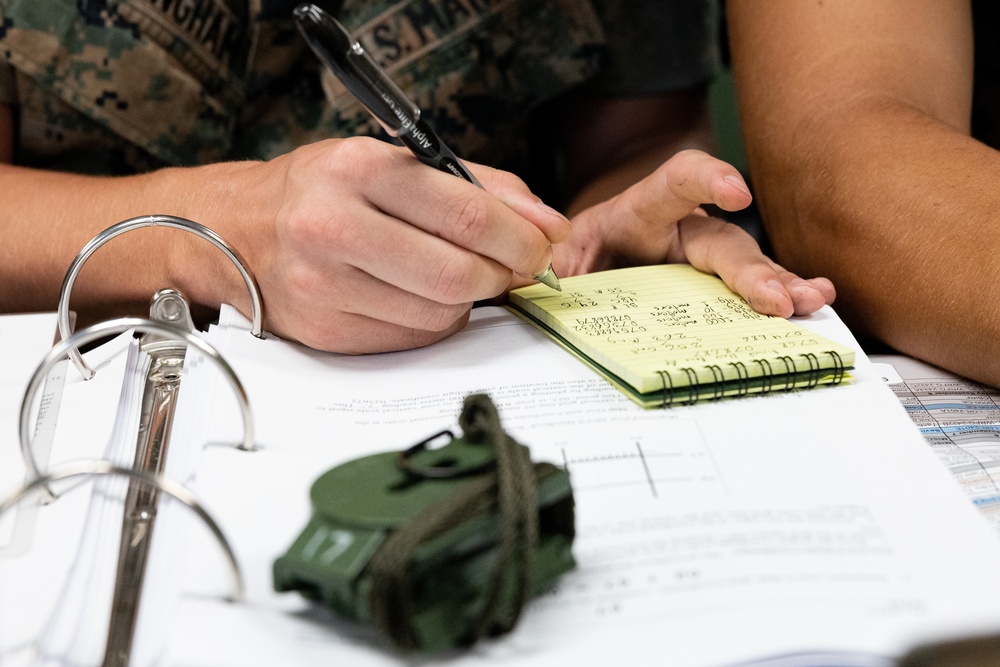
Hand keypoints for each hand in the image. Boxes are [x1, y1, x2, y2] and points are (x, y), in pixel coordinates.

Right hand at [186, 138, 569, 352]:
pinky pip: (412, 337)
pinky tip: (418, 295)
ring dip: (469, 299)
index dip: (521, 238)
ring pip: (440, 313)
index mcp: (358, 170)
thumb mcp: (393, 163)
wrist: (237, 230)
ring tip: (458, 274)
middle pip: (457, 273)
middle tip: (512, 267)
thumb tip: (548, 224)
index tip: (543, 245)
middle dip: (504, 274)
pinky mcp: (326, 332)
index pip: (466, 213)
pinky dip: (433, 319)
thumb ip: (479, 186)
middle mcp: (333, 227)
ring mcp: (324, 287)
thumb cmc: (325, 191)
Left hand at [552, 149, 834, 316]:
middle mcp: (678, 231)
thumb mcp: (551, 263)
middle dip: (751, 270)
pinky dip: (777, 298)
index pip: (675, 182)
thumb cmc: (570, 260)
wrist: (575, 275)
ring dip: (779, 284)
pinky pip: (748, 293)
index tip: (734, 192)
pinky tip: (810, 304)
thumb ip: (549, 272)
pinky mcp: (710, 288)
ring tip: (811, 300)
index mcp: (636, 214)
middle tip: (776, 299)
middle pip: (721, 241)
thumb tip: (540, 288)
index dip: (707, 181)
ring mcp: (699, 261)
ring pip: (745, 267)